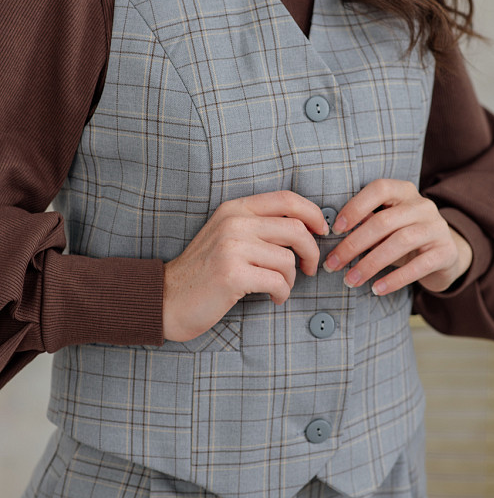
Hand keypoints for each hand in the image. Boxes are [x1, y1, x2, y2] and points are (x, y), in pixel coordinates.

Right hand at [163, 191, 327, 341]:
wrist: (167, 298)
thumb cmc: (204, 271)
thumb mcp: (227, 236)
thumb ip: (259, 226)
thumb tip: (305, 228)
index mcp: (234, 209)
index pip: (286, 199)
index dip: (312, 213)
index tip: (322, 231)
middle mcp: (233, 223)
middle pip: (295, 229)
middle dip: (312, 251)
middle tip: (309, 268)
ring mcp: (231, 248)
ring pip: (288, 260)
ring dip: (292, 278)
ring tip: (279, 287)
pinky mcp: (232, 275)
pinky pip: (278, 282)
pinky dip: (282, 294)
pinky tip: (273, 298)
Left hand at [322, 179, 472, 294]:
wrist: (444, 256)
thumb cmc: (405, 238)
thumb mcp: (387, 227)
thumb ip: (367, 223)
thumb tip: (335, 232)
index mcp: (405, 192)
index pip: (379, 189)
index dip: (355, 207)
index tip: (335, 230)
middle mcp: (423, 206)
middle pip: (383, 221)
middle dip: (353, 245)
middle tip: (332, 265)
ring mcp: (437, 228)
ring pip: (399, 242)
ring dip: (370, 264)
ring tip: (350, 280)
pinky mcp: (445, 252)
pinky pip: (418, 266)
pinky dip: (394, 279)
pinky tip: (376, 289)